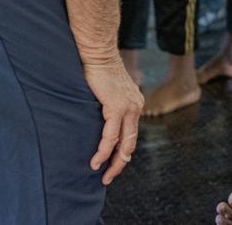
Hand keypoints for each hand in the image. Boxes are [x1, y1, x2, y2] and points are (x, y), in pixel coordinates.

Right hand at [83, 60, 144, 184]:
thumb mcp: (107, 91)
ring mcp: (129, 107)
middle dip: (120, 163)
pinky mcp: (117, 107)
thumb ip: (107, 106)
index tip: (112, 164)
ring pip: (123, 144)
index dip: (122, 151)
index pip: (131, 134)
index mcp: (134, 104)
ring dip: (113, 163)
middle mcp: (136, 107)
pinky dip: (103, 151)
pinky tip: (95, 162)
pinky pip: (110, 137)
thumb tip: (98, 119)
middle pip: (131, 143)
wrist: (98, 53)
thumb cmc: (97, 70)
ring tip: (101, 175)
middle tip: (107, 178)